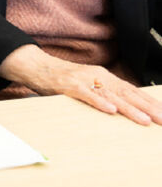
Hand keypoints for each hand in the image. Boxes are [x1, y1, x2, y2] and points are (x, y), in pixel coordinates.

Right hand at [0, 45, 161, 124]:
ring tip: (144, 120)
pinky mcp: (69, 85)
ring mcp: (84, 80)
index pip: (132, 91)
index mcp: (104, 76)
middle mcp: (98, 76)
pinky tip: (111, 110)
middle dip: (147, 108)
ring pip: (111, 96)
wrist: (36, 66)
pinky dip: (100, 102)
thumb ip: (104, 92)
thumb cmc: (63, 79)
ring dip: (129, 109)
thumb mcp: (88, 83)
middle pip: (127, 94)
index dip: (149, 103)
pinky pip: (87, 95)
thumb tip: (124, 107)